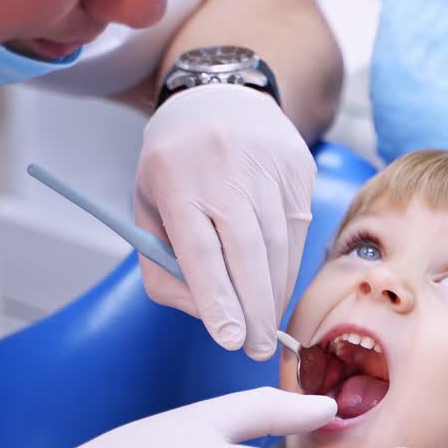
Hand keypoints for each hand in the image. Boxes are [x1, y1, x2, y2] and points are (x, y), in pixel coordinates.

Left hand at [135, 84, 315, 359]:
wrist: (222, 98)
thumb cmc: (176, 167)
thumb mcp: (148, 209)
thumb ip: (164, 266)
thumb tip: (207, 314)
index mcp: (177, 178)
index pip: (200, 248)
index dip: (217, 297)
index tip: (230, 339)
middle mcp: (226, 169)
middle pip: (249, 251)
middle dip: (256, 309)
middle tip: (257, 349)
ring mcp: (269, 166)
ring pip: (280, 246)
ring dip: (274, 294)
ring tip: (265, 326)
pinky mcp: (299, 169)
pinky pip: (299, 232)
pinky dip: (288, 267)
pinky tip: (275, 285)